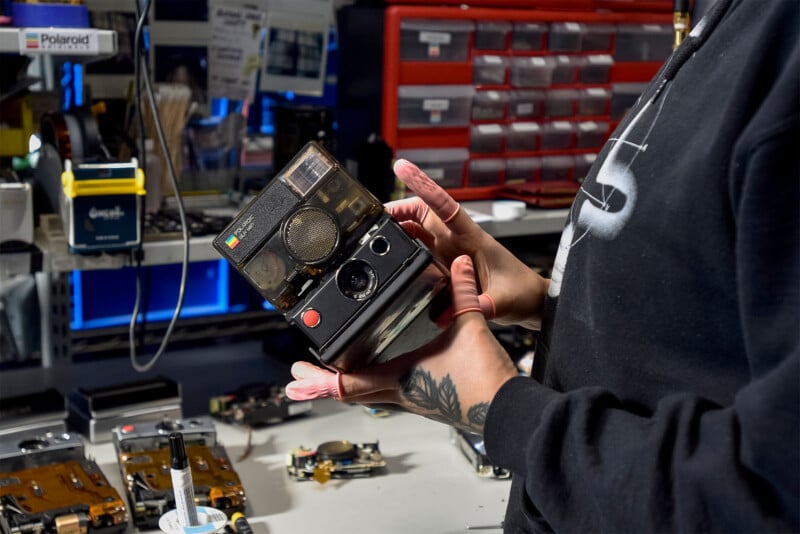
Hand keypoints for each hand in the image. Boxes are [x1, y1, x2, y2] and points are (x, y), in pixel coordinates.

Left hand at [285, 255, 518, 433]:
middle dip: (321, 386)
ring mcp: (412, 398)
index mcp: (402, 377)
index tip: (299, 373)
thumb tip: (459, 265)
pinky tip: (375, 373)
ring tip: (325, 377)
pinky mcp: (425, 399)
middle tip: (298, 378)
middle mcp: (401, 392)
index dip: (320, 380)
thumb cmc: (484, 382)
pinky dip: (369, 384)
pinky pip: (387, 392)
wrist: (506, 410)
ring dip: (343, 386)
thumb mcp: (470, 326)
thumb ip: (461, 292)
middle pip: (350, 393)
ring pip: (367, 394)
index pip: (350, 383)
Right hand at [387, 159, 547, 329]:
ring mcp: (452, 252)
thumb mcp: (502, 302)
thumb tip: (452, 312)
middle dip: (398, 210)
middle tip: (372, 218)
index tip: (402, 168)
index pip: (444, 205)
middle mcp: (458, 240)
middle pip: (422, 214)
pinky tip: (392, 257)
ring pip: (419, 231)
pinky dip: (405, 250)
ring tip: (375, 236)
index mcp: (472, 238)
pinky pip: (421, 252)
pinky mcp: (448, 265)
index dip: (423, 186)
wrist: (530, 302)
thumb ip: (478, 305)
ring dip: (399, 229)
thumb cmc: (522, 293)